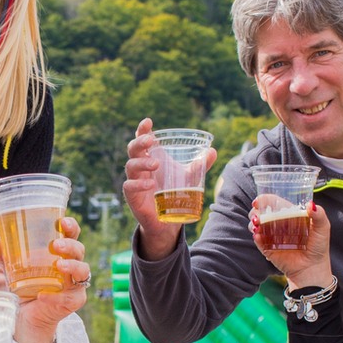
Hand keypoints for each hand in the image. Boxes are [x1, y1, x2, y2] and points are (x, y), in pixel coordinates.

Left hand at [11, 218, 89, 342]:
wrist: (26, 314)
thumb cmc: (25, 285)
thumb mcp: (12, 268)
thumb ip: (4, 255)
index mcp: (60, 252)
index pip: (71, 235)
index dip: (71, 227)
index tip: (64, 222)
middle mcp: (71, 264)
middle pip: (79, 250)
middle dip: (70, 245)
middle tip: (56, 245)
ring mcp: (74, 283)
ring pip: (82, 270)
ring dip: (72, 266)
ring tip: (59, 265)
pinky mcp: (73, 301)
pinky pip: (71, 297)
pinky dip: (56, 296)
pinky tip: (43, 295)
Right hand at [122, 118, 213, 260]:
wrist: (167, 220)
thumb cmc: (173, 193)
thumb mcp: (188, 177)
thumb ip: (199, 164)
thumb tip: (213, 151)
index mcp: (151, 157)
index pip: (143, 139)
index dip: (143, 129)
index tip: (148, 122)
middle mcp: (140, 167)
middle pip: (133, 149)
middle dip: (139, 142)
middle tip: (150, 141)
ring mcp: (134, 180)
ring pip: (130, 166)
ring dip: (142, 163)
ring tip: (156, 165)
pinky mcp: (132, 196)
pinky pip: (129, 186)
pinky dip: (138, 184)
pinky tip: (150, 184)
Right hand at [250, 199, 333, 288]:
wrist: (312, 268)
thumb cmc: (318, 247)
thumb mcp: (323, 227)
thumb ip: (319, 214)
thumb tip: (310, 205)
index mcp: (290, 216)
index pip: (275, 203)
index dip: (266, 199)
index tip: (260, 200)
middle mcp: (279, 224)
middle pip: (262, 212)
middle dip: (256, 210)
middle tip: (257, 213)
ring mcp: (272, 236)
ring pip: (257, 225)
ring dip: (254, 222)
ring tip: (257, 224)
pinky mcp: (268, 249)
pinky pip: (258, 240)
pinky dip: (256, 236)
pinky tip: (258, 235)